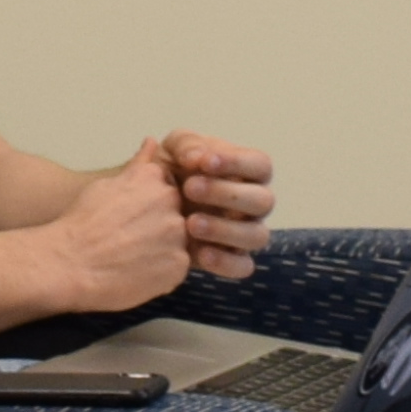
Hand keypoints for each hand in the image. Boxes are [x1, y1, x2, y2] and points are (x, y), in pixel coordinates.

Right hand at [48, 141, 203, 312]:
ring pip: (180, 241)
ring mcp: (178, 233)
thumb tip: (152, 143)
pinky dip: (162, 270)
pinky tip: (138, 271)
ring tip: (133, 257)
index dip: (152, 205)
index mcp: (153, 178)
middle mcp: (171, 201)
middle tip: (132, 239)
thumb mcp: (106, 185)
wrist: (70, 263)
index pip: (168, 186)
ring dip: (164, 248)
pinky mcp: (179, 265)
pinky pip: (178, 266)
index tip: (135, 217)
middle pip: (177, 213)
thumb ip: (137, 166)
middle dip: (160, 225)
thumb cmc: (82, 224)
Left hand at [150, 133, 274, 282]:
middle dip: (226, 194)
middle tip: (190, 188)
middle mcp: (253, 203)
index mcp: (247, 172)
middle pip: (262, 201)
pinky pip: (242, 266)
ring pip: (257, 235)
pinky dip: (224, 261)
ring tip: (190, 223)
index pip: (260, 165)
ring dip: (225, 229)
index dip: (237, 163)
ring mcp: (247, 233)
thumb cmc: (170, 169)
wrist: (148, 208)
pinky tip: (199, 252)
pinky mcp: (234, 260)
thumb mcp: (174, 149)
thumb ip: (188, 145)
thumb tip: (197, 158)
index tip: (205, 162)